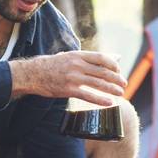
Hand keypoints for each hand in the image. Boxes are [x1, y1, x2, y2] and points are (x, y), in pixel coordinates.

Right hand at [12, 50, 126, 105]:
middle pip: (102, 71)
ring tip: (121, 93)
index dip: (113, 64)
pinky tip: (109, 102)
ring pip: (98, 83)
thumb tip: (114, 57)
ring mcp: (72, 78)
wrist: (32, 74)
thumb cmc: (53, 65)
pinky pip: (88, 96)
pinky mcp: (68, 90)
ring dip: (112, 89)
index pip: (101, 58)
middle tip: (124, 83)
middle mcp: (76, 65)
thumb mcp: (71, 56)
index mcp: (77, 55)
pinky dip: (100, 99)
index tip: (119, 70)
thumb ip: (90, 58)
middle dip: (116, 78)